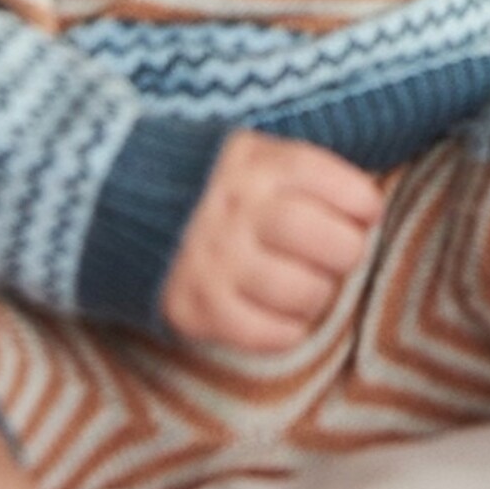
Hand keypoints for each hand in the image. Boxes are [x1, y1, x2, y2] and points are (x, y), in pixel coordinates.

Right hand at [162, 131, 383, 352]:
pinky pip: (267, 335)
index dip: (362, 202)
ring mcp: (214, 261)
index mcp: (256, 161)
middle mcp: (236, 208)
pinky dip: (289, 330)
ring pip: (304, 293)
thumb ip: (303, 173)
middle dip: (348, 251)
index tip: (366, 212)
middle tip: (340, 253)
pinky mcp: (195, 308)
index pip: (332, 182)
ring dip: (320, 293)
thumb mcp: (253, 153)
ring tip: (310, 282)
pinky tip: (284, 313)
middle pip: (327, 241)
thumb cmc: (215, 182)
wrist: (120, 202)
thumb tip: (369, 205)